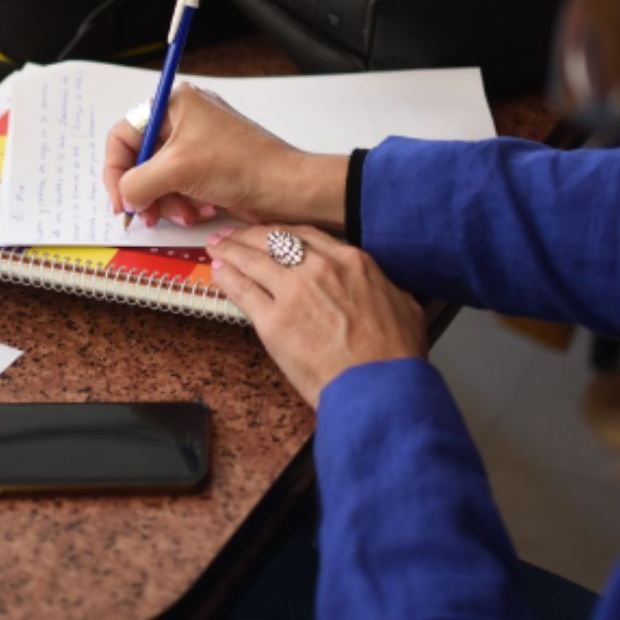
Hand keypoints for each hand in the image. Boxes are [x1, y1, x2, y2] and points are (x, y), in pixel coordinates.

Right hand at [103, 85, 346, 228]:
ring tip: (184, 215)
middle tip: (147, 215)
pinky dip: (184, 204)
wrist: (286, 188)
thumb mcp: (177, 169)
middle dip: (145, 192)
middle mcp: (183, 120)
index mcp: (175, 104)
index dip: (116, 170)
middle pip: (140, 161)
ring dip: (166, 203)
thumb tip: (125, 198)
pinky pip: (179, 188)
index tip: (120, 201)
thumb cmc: (240, 165)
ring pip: (159, 179)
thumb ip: (138, 182)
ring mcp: (197, 145)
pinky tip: (201, 212)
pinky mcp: (208, 168)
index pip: (124, 135)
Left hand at [208, 225, 426, 407]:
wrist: (378, 387)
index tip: (270, 234)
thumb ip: (384, 287)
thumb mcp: (403, 306)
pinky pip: (242, 291)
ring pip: (252, 259)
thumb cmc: (393, 357)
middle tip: (234, 236)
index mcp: (352, 262)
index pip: (305, 235)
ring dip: (230, 251)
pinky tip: (217, 273)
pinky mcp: (273, 321)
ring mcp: (293, 293)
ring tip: (216, 248)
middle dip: (249, 235)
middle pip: (273, 240)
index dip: (281, 232)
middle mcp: (320, 269)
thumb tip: (383, 288)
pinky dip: (226, 278)